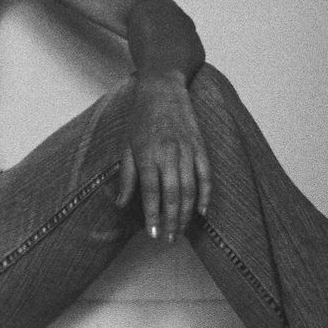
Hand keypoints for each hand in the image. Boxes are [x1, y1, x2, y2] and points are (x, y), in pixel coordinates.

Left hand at [115, 73, 211, 241]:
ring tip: (181, 230)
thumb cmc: (140, 118)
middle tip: (168, 239)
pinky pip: (205, 175)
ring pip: (190, 189)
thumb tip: (121, 204)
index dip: (152, 215)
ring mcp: (186, 150)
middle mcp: (168, 154)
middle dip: (171, 221)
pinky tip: (201, 211)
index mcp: (147, 154)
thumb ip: (127, 176)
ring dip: (186, 213)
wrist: (162, 88)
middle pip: (172, 195)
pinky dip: (205, 194)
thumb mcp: (127, 145)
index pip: (151, 192)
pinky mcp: (200, 146)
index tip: (152, 234)